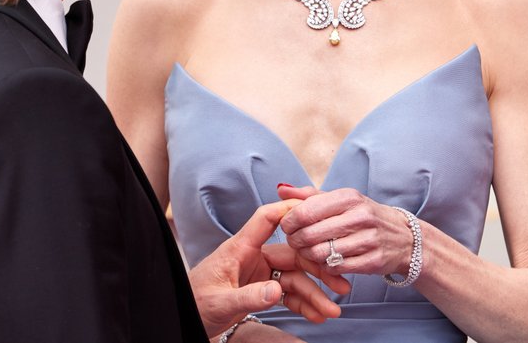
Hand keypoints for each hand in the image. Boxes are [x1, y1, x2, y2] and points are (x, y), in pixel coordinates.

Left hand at [189, 199, 346, 335]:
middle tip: (342, 284)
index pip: (266, 220)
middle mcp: (253, 257)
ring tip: (333, 310)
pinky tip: (317, 315)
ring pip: (295, 278)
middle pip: (292, 254)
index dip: (289, 210)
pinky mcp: (261, 290)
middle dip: (318, 270)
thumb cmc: (195, 302)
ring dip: (315, 294)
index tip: (315, 210)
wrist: (185, 318)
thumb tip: (276, 291)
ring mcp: (260, 273)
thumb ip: (248, 296)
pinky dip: (303, 304)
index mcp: (239, 248)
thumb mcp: (220, 302)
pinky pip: (288, 294)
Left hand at [277, 186, 414, 278]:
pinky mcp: (373, 261)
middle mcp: (360, 216)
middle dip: (296, 240)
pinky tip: (325, 261)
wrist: (405, 238)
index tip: (286, 226)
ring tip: (307, 252)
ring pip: (322, 253)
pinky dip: (326, 267)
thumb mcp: (340, 200)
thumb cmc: (363, 216)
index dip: (289, 221)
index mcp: (348, 197)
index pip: (306, 210)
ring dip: (308, 255)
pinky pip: (336, 268)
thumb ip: (308, 195)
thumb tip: (280, 188)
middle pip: (311, 234)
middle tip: (294, 242)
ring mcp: (369, 239)